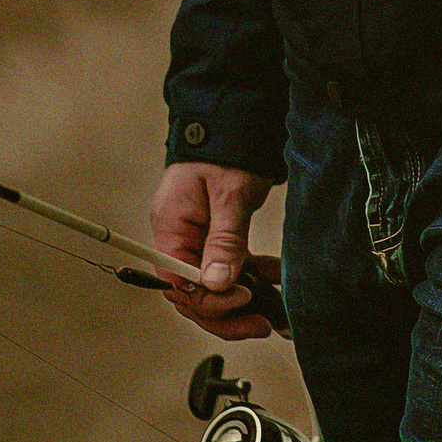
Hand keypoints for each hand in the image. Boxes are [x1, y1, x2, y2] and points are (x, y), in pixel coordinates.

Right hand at [150, 159, 278, 339]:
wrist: (235, 120)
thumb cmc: (225, 149)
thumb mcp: (229, 194)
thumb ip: (224, 240)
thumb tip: (216, 284)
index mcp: (170, 227)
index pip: (177, 284)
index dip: (208, 302)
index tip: (242, 299)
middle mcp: (177, 236)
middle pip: (192, 293)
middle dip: (225, 312)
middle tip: (258, 322)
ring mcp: (195, 237)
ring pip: (210, 284)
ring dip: (240, 296)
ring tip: (270, 306)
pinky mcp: (213, 234)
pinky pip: (225, 266)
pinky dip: (248, 274)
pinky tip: (271, 277)